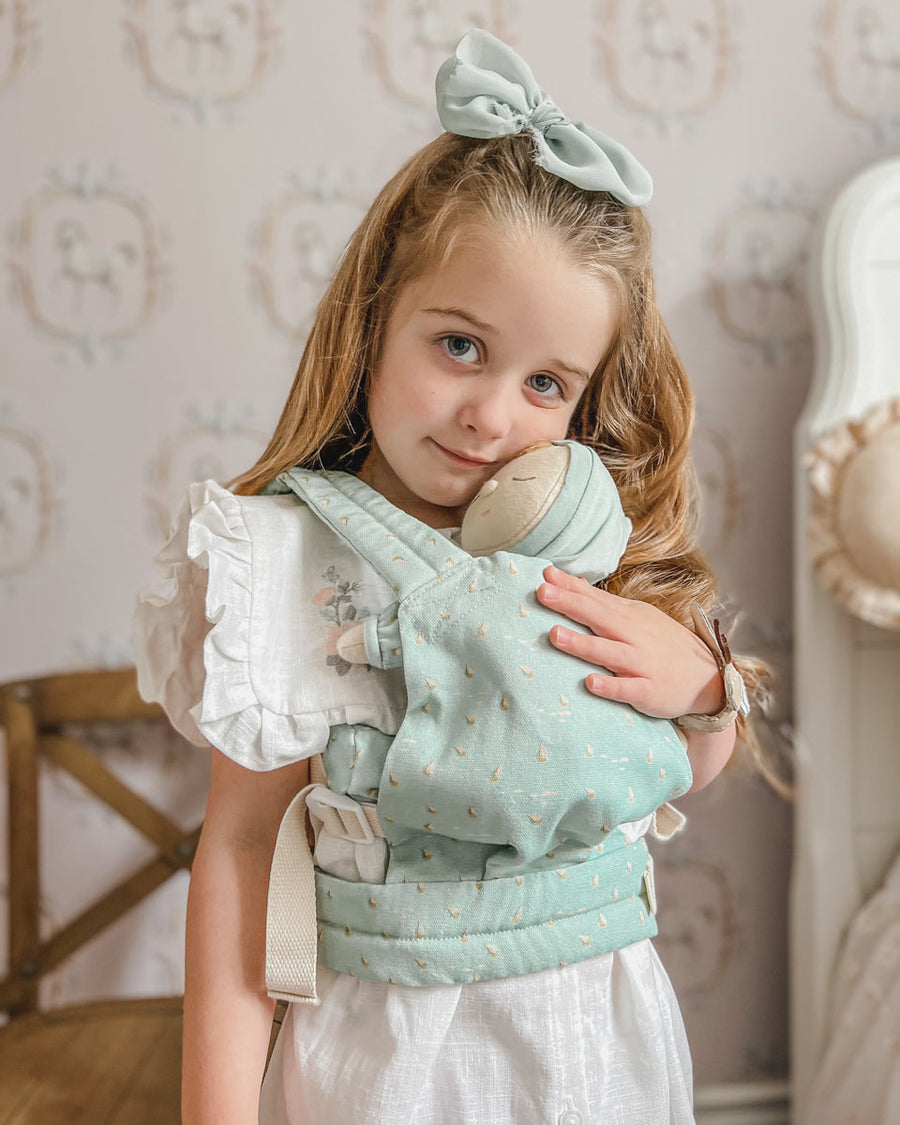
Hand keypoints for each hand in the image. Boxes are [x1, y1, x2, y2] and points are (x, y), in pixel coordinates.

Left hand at [536, 565, 725, 719]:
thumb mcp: (635, 617)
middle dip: (570, 604)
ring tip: (555, 634)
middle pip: (599, 618)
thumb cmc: (662, 644)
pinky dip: (610, 685)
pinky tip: (590, 682)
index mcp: (628, 616)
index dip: (570, 587)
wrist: (708, 677)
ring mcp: (642, 663)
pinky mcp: (649, 691)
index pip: (595, 598)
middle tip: (542, 592)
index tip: (544, 574)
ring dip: (583, 644)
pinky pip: (628, 688)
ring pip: (610, 652)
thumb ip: (600, 601)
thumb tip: (568, 581)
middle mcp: (634, 636)